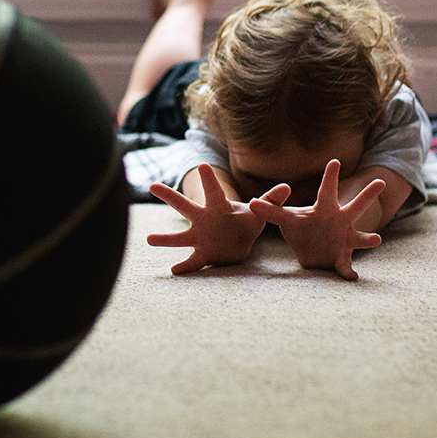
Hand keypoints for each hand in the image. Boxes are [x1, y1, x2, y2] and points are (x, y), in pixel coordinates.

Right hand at [147, 172, 291, 274]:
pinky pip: (192, 261)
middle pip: (184, 206)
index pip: (214, 191)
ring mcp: (200, 237)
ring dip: (165, 239)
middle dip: (169, 196)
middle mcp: (204, 219)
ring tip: (149, 239)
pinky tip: (173, 271)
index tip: (202, 165)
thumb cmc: (246, 222)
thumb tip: (287, 187)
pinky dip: (184, 267)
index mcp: (218, 207)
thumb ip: (271, 200)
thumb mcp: (259, 213)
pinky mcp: (203, 254)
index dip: (209, 178)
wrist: (239, 243)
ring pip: (179, 238)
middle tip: (152, 185)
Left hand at [249, 159, 384, 279]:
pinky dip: (348, 271)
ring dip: (368, 239)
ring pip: (360, 238)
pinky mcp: (341, 258)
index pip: (327, 190)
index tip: (334, 161)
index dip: (330, 176)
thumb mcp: (286, 220)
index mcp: (326, 209)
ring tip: (376, 239)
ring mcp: (345, 239)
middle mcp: (340, 221)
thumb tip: (251, 202)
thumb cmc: (302, 230)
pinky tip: (352, 277)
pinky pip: (346, 265)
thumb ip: (271, 211)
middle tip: (380, 182)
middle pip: (356, 206)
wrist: (311, 253)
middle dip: (367, 195)